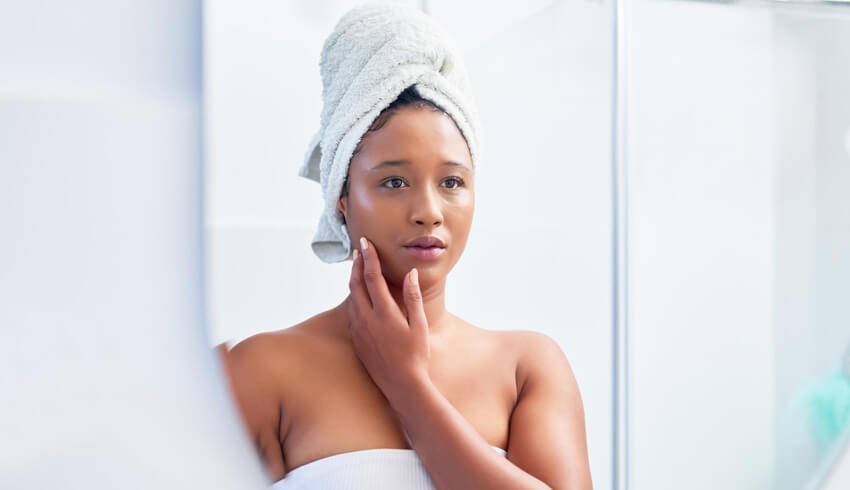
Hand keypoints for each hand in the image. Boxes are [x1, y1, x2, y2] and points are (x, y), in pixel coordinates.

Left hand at [347, 236, 430, 404]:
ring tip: (358, 268)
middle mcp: (367, 320)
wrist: (401, 385)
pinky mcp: (356, 341)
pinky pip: (351, 313)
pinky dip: (354, 298)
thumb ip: (413, 297)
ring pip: (351, 298)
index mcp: (384, 313)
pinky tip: (359, 296)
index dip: (369, 258)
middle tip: (359, 251)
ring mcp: (359, 331)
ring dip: (353, 281)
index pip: (372, 278)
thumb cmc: (416, 356)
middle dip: (357, 265)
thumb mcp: (419, 325)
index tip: (365, 243)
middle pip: (355, 284)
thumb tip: (410, 274)